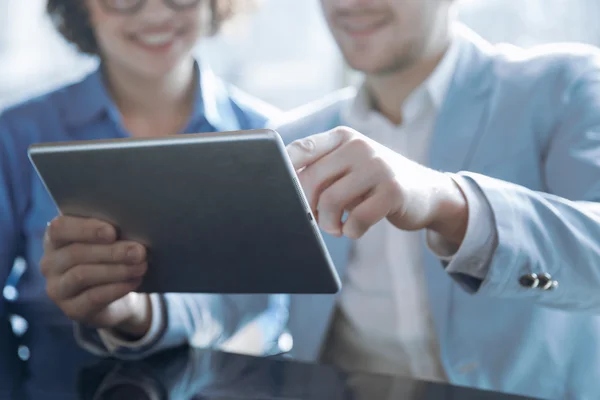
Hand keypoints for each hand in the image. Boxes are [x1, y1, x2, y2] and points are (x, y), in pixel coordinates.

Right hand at [41, 216, 151, 338]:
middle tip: (139, 251)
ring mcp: (57, 288)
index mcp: (56, 238)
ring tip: (140, 266)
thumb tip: (133, 230)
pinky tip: (134, 282)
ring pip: (82, 275)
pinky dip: (116, 288)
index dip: (86, 229)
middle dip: (111, 252)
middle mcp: (50, 263)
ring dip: (116, 270)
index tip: (112, 232)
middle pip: (76, 253)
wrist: (117, 294)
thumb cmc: (112, 257)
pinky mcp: (71, 309)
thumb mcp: (110, 241)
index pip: (60, 228)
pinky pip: (92, 297)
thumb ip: (113, 233)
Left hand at [286, 126, 467, 242]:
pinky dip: (351, 231)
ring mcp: (378, 166)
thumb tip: (283, 192)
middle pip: (312, 180)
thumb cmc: (375, 184)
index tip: (281, 193)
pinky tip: (354, 229)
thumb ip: (321, 170)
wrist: (427, 193)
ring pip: (331, 201)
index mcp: (343, 137)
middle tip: (316, 220)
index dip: (283, 172)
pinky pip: (357, 219)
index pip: (300, 149)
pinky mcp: (393, 191)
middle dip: (307, 207)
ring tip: (335, 227)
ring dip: (328, 223)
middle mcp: (359, 146)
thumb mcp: (350, 167)